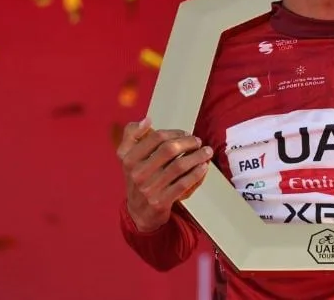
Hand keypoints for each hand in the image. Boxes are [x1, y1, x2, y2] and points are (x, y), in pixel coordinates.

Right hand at [117, 117, 212, 232]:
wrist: (138, 213)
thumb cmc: (138, 178)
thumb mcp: (127, 157)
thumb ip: (131, 135)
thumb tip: (146, 120)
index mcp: (129, 159)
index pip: (156, 137)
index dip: (174, 132)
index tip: (185, 133)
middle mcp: (138, 173)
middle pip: (169, 149)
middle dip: (188, 142)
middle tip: (198, 141)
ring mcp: (149, 188)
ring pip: (179, 166)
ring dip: (197, 156)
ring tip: (207, 152)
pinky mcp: (161, 202)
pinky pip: (183, 184)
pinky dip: (196, 174)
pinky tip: (203, 167)